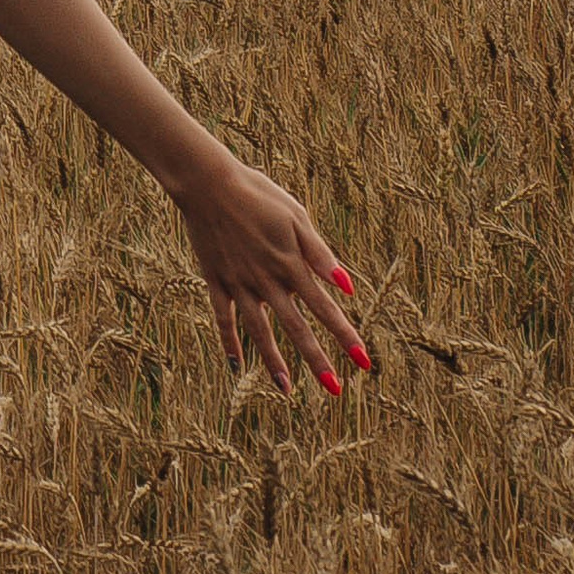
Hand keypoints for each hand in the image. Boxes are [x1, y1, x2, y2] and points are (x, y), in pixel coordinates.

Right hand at [172, 144, 369, 397]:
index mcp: (291, 264)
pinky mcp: (216, 280)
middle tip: (335, 390)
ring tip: (286, 390)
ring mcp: (239, 284)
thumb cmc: (259, 195)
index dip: (345, 336)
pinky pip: (224, 318)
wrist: (209, 183)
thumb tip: (348, 288)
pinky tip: (236, 366)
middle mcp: (267, 281)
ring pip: (260, 331)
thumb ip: (320, 254)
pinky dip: (229, 342)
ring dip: (274, 362)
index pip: (325, 308)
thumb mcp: (296, 217)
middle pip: (296, 328)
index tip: (364, 362)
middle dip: (317, 360)